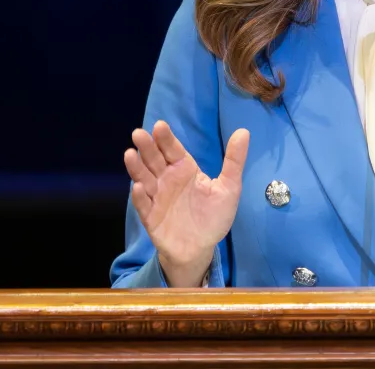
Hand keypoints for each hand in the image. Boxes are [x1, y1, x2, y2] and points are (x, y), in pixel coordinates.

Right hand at [124, 121, 248, 286]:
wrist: (201, 247)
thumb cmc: (214, 215)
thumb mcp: (229, 187)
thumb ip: (234, 160)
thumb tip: (244, 131)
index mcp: (186, 169)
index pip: (174, 150)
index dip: (166, 138)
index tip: (160, 125)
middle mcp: (168, 180)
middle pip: (155, 160)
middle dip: (147, 147)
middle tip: (139, 133)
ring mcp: (157, 197)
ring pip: (144, 178)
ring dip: (137, 167)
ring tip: (130, 154)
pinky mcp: (150, 217)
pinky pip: (143, 205)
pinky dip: (139, 196)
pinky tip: (138, 187)